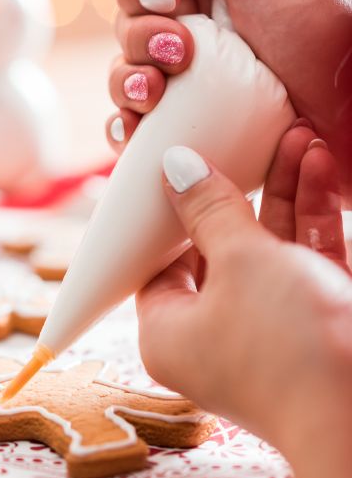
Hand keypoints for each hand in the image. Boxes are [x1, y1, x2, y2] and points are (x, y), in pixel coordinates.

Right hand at [106, 0, 351, 201]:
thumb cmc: (327, 25)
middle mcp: (201, 22)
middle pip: (129, 19)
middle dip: (139, 35)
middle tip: (178, 50)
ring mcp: (195, 76)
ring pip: (128, 72)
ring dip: (128, 81)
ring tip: (154, 95)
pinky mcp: (195, 122)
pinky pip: (141, 122)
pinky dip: (127, 125)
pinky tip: (136, 128)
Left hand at [139, 123, 351, 477]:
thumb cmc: (287, 342)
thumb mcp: (240, 262)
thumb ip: (209, 211)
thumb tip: (176, 166)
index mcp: (170, 333)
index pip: (160, 261)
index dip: (173, 211)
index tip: (184, 164)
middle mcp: (215, 334)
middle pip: (219, 247)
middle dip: (243, 188)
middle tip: (252, 139)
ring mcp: (269, 331)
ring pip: (269, 249)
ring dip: (285, 192)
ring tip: (297, 135)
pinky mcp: (315, 324)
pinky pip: (305, 261)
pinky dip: (312, 217)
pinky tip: (318, 164)